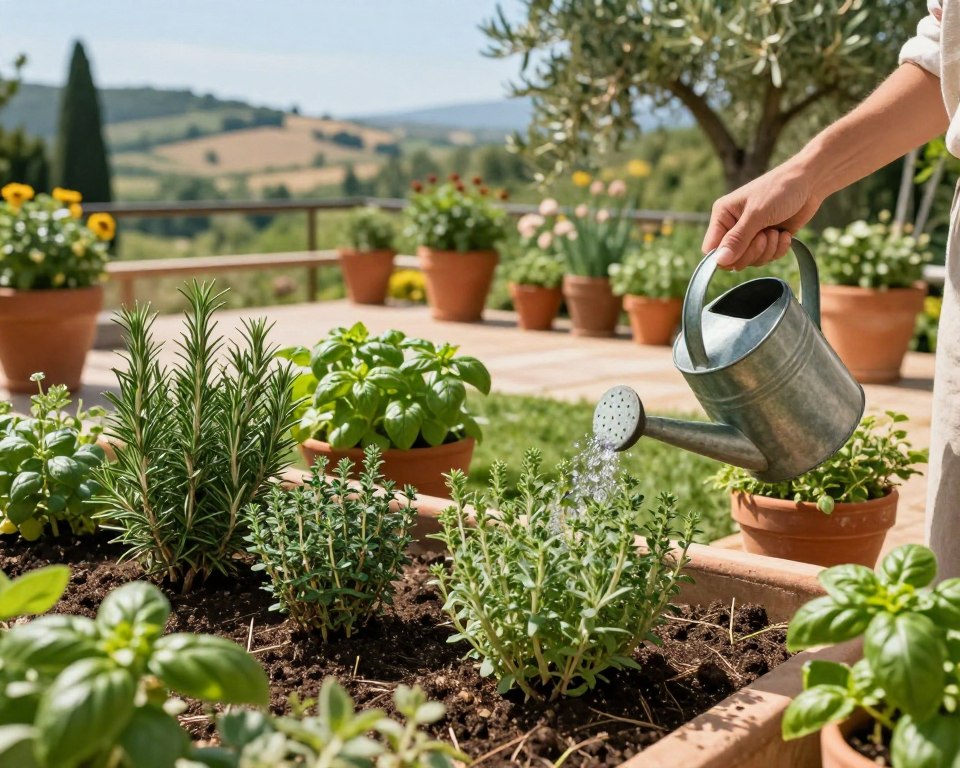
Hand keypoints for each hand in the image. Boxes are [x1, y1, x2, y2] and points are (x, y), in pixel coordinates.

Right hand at [702, 163, 823, 270]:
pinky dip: (778, 249)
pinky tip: (785, 234)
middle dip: (752, 252)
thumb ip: (737, 239)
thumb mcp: (757, 214)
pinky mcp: (768, 240)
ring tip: (776, 232)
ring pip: (751, 260)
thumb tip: (719, 262)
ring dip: (768, 250)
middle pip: (733, 259)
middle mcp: (733, 227)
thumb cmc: (780, 189)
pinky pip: (767, 258)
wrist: (811, 182)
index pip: (711, 249)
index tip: (741, 253)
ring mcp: (751, 234)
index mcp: (723, 216)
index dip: (724, 258)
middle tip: (765, 236)